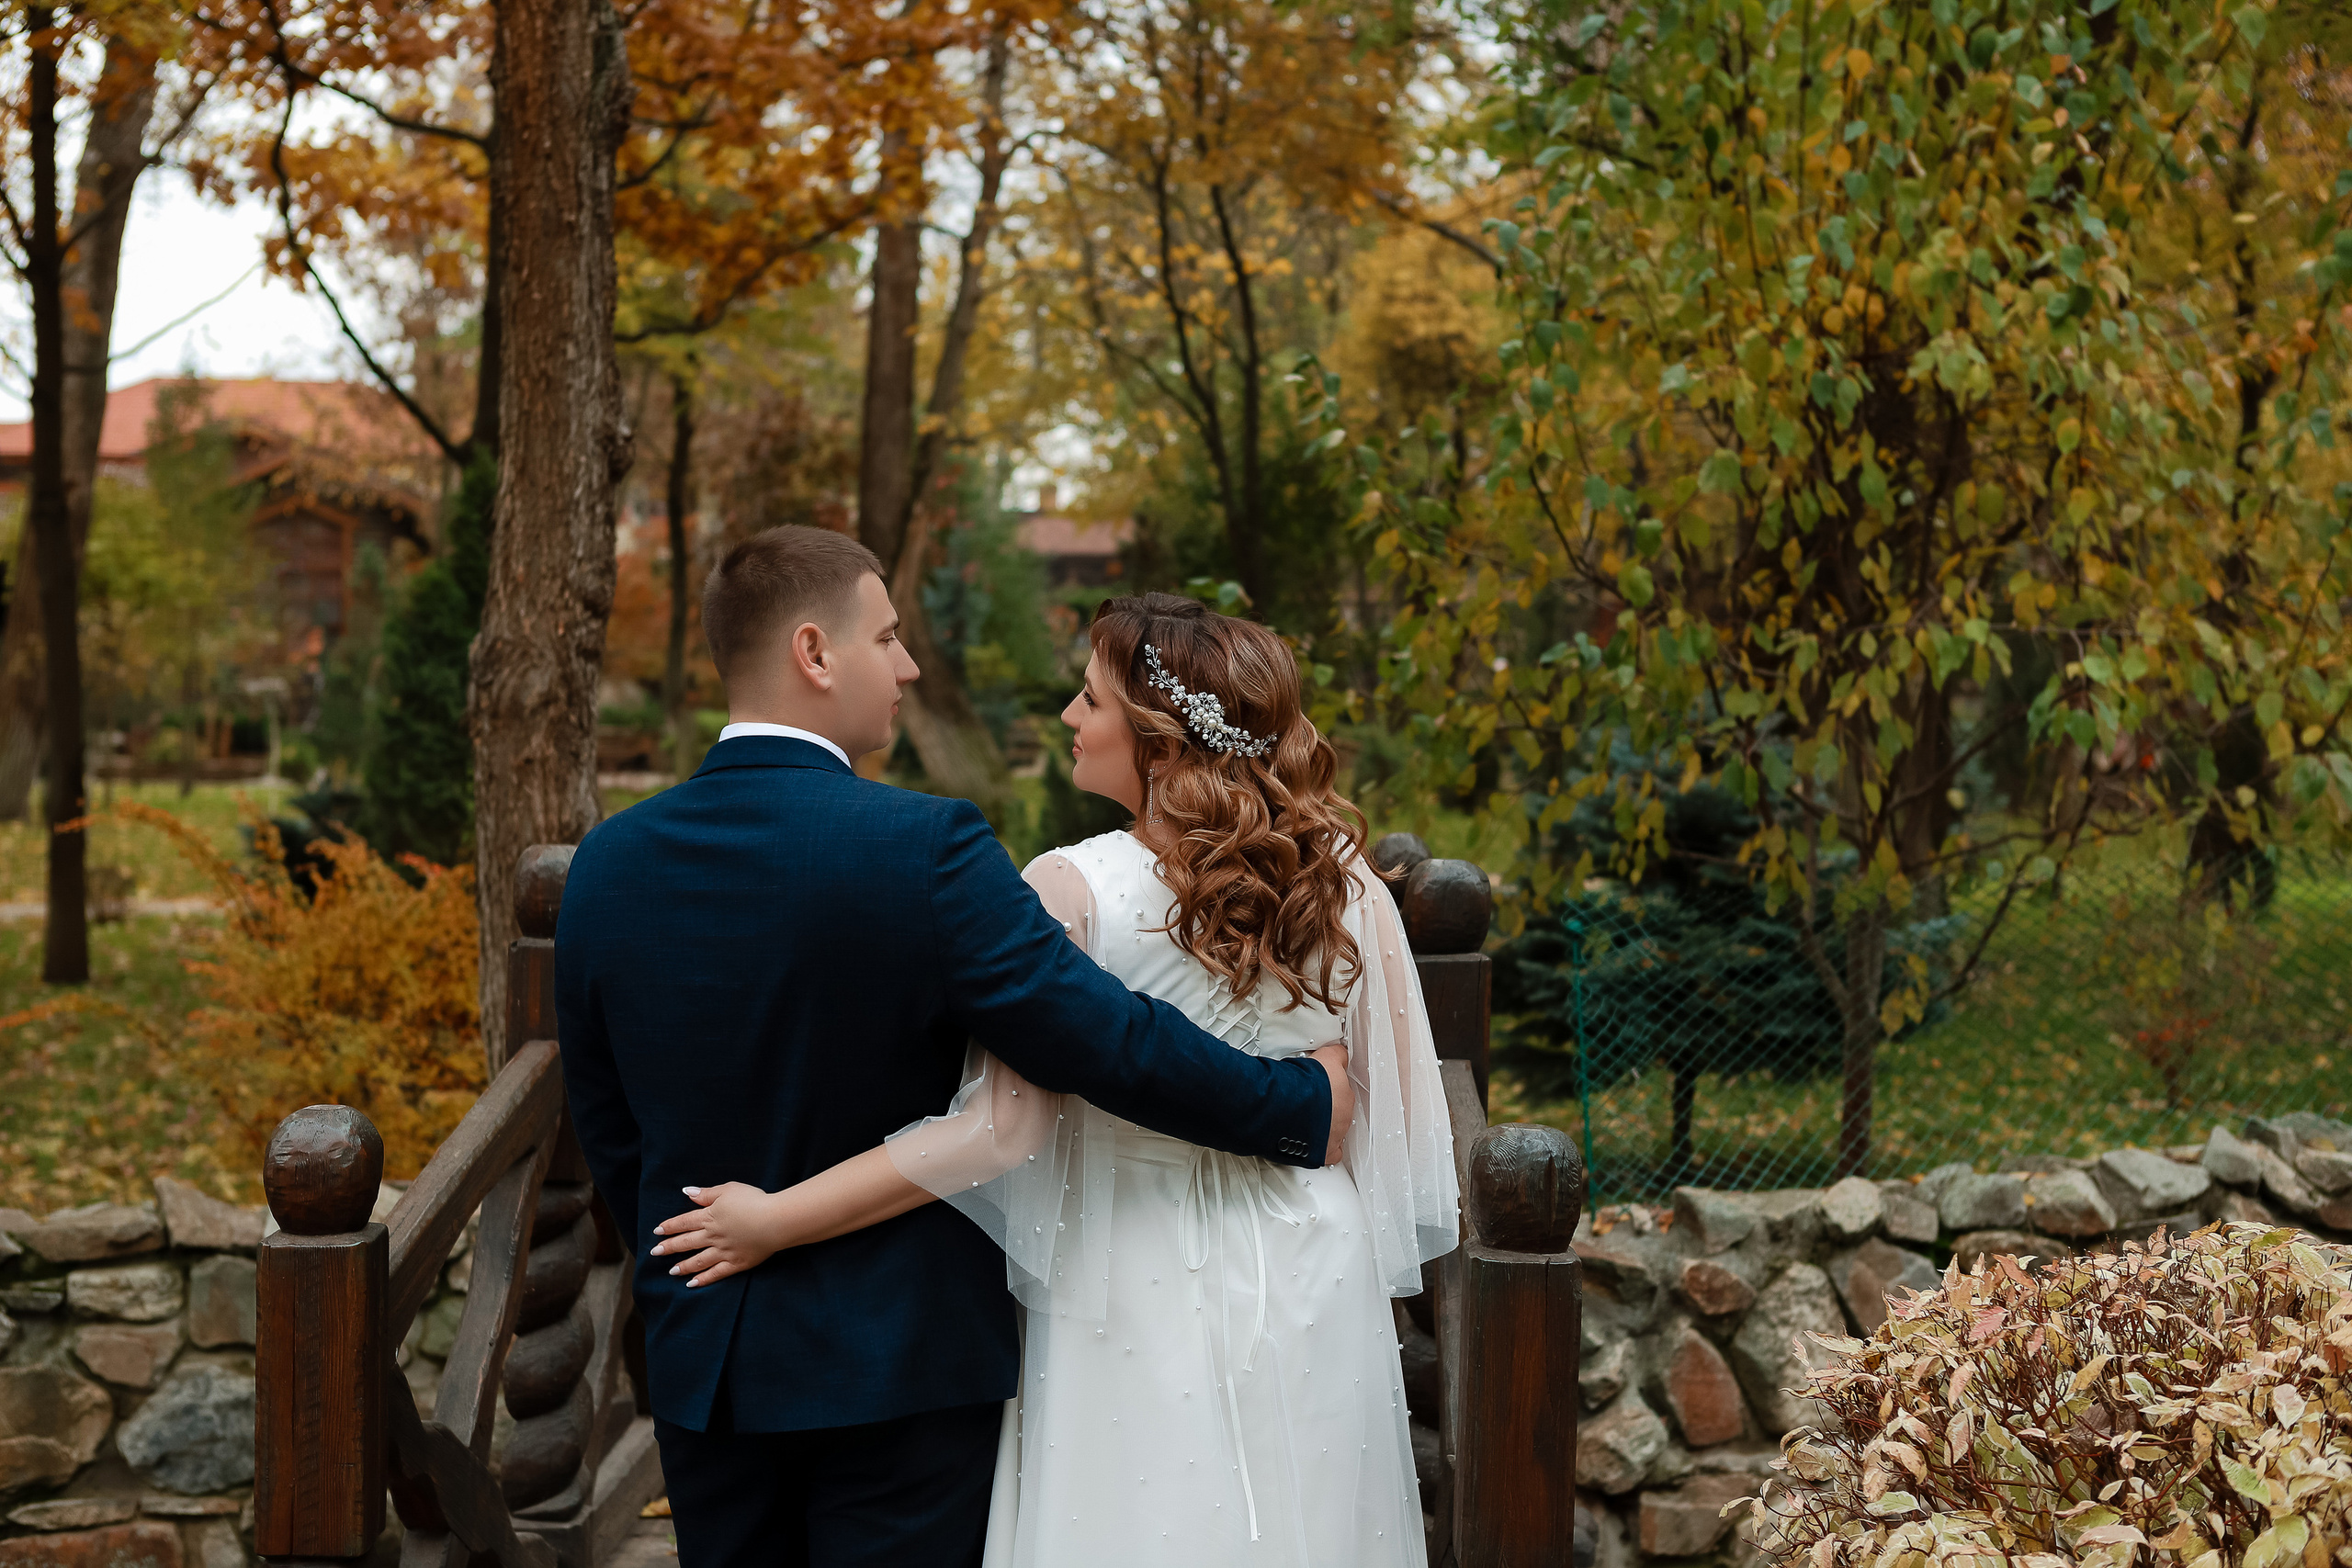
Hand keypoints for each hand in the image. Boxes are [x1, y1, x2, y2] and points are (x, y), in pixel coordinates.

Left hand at [648, 1182, 790, 1287]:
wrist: (775, 1221)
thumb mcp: (729, 1190)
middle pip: (686, 1242)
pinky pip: (716, 1274)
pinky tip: (693, 1284)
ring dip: (683, 1266)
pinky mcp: (736, 1263)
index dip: (670, 1226)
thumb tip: (687, 1192)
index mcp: (709, 1217)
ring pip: (698, 1261)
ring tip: (671, 1271)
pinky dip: (703, 1279)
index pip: (684, 1222)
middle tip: (655, 1253)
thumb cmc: (754, 1201)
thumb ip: (707, 1193)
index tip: (657, 1232)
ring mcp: (723, 1252)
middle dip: (669, 1247)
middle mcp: (712, 1236)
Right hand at [1310, 1041, 1352, 1165]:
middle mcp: (1344, 1115)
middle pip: (1338, 1111)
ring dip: (1322, 1126)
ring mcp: (1335, 1134)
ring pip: (1334, 1131)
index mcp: (1346, 1094)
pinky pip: (1330, 1153)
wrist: (1288, 1106)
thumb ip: (1336, 1054)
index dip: (1329, 1090)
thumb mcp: (1325, 1057)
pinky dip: (1323, 1150)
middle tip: (1309, 1103)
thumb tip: (1341, 1051)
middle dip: (1325, 1108)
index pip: (1343, 1092)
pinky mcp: (1325, 1152)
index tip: (1320, 1088)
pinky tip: (1314, 1144)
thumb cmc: (1304, 1084)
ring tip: (1304, 1120)